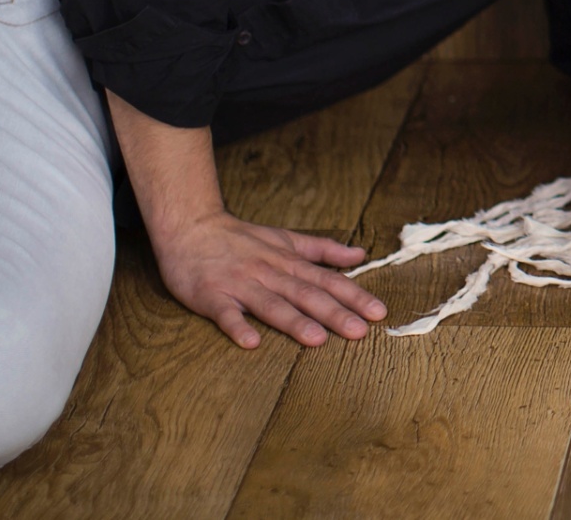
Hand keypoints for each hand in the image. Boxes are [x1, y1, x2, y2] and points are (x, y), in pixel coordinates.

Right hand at [151, 210, 387, 348]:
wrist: (191, 227)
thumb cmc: (241, 238)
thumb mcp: (286, 239)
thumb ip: (322, 250)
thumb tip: (359, 255)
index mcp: (288, 262)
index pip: (328, 280)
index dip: (354, 296)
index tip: (379, 312)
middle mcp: (269, 273)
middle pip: (306, 294)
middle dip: (334, 313)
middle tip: (360, 332)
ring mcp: (240, 284)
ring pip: (271, 304)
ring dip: (294, 321)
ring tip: (317, 339)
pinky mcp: (211, 295)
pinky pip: (225, 314)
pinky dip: (237, 326)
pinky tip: (251, 342)